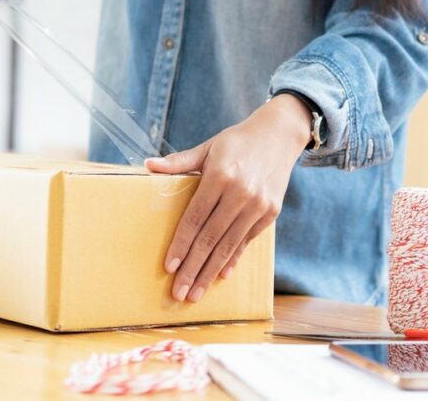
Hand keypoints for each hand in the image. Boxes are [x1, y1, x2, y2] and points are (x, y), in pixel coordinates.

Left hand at [145, 94, 311, 302]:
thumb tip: (148, 165)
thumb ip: (179, 161)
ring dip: (210, 272)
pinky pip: (246, 241)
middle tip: (178, 294)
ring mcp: (258, 205)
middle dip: (192, 268)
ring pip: (228, 245)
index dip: (181, 244)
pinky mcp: (271, 212)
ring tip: (195, 294)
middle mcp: (240, 193)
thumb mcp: (208, 147)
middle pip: (210, 238)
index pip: (195, 218)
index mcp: (220, 176)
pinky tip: (220, 276)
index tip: (168, 267)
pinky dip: (233, 259)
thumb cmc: (237, 142)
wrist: (279, 134)